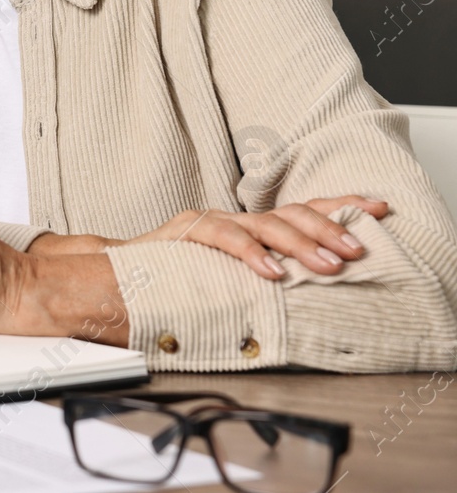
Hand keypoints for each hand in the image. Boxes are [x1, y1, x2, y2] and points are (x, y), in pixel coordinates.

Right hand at [111, 197, 389, 280]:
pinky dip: (250, 254)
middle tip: (356, 251)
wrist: (117, 270)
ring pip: (265, 223)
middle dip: (329, 230)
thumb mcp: (228, 277)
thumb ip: (262, 275)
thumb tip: (311, 290)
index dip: (342, 206)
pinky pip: (223, 238)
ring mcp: (211, 221)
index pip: (303, 208)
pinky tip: (271, 271)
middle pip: (291, 212)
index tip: (379, 208)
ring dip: (301, 244)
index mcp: (250, 227)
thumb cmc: (176, 279)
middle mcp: (234, 218)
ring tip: (328, 266)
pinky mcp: (186, 231)